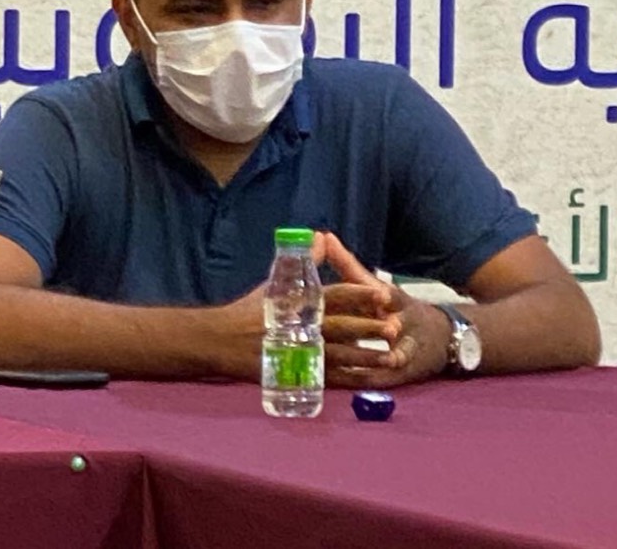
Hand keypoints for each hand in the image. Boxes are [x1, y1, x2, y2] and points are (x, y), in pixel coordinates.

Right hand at [210, 233, 399, 381]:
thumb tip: (320, 236)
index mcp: (298, 304)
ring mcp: (300, 353)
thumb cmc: (250, 309)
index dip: (358, 295)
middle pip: (341, 327)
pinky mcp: (296, 373)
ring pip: (339, 356)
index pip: (333, 296)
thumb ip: (304, 262)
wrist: (221, 340)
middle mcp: (302, 328)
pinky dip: (348, 379)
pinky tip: (366, 379)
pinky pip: (327, 378)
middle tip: (394, 328)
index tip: (381, 295)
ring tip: (389, 357)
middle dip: (368, 328)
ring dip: (365, 356)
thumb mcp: (276, 281)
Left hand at [321, 233, 451, 387]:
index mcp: (397, 301)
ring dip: (373, 359)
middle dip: (382, 329)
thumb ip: (348, 265)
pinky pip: (380, 379)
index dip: (385, 296)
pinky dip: (364, 379)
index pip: (392, 295)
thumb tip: (322, 236)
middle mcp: (403, 326)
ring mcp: (405, 351)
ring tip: (349, 362)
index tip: (380, 296)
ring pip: (391, 356)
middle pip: (393, 326)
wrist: (442, 339)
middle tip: (375, 331)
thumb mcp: (378, 286)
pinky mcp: (399, 375)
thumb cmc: (399, 309)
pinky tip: (344, 381)